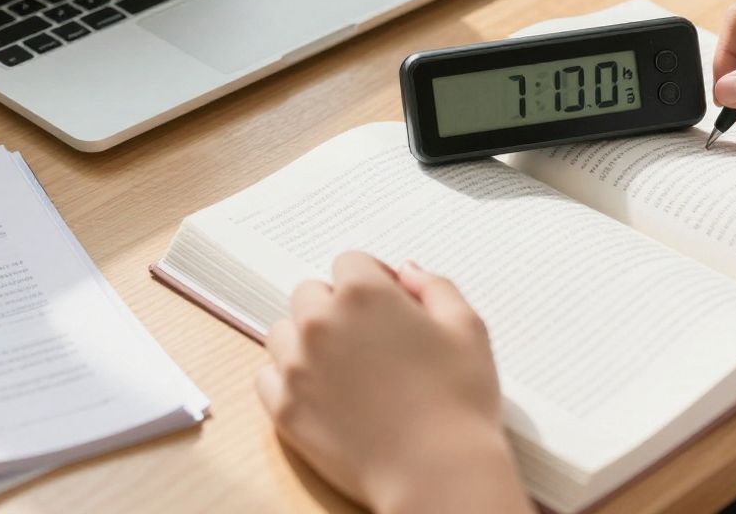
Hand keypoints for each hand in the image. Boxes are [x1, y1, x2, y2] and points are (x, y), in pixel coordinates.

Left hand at [255, 252, 531, 513]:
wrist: (438, 472)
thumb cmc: (458, 401)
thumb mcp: (467, 328)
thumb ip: (435, 287)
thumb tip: (407, 272)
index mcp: (364, 294)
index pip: (350, 263)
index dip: (374, 279)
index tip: (390, 303)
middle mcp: (321, 323)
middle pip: (311, 294)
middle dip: (336, 307)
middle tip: (369, 337)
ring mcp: (296, 367)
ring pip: (284, 333)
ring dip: (307, 339)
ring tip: (345, 367)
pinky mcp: (284, 409)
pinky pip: (267, 376)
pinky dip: (289, 379)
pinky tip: (323, 392)